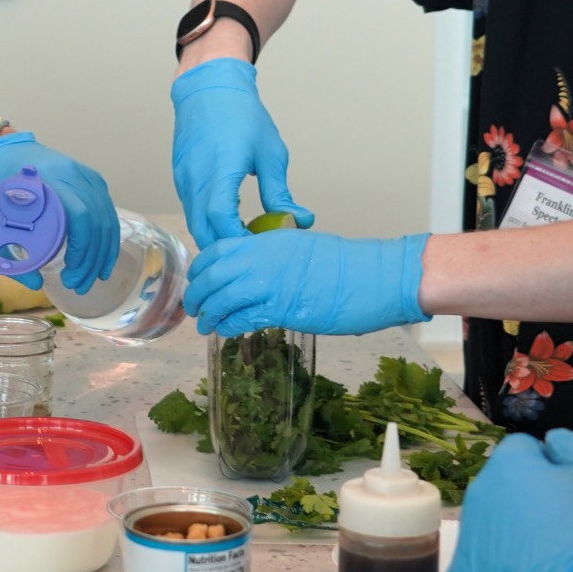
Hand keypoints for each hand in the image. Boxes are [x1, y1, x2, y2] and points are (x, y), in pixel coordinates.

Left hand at [0, 133, 118, 294]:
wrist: (2, 153)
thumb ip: (8, 251)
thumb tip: (35, 285)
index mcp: (46, 179)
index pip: (79, 214)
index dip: (81, 247)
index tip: (69, 271)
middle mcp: (72, 174)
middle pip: (95, 221)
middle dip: (90, 260)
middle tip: (76, 285)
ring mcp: (85, 176)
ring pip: (106, 220)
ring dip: (102, 256)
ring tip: (89, 281)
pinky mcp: (92, 181)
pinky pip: (108, 214)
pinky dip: (108, 242)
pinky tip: (103, 264)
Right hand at [170, 59, 313, 248]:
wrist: (209, 88)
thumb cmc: (242, 116)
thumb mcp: (270, 154)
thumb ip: (280, 193)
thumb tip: (300, 220)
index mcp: (220, 171)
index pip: (222, 222)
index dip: (240, 241)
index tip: (260, 247)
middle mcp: (196, 179)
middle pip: (203, 232)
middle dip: (227, 246)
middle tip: (253, 247)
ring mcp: (183, 180)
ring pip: (194, 223)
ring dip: (216, 235)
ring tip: (244, 232)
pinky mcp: (180, 178)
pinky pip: (191, 209)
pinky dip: (207, 220)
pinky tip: (228, 216)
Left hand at [184, 230, 428, 335]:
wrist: (377, 276)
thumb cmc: (348, 265)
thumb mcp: (303, 248)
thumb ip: (276, 257)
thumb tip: (258, 272)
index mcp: (268, 240)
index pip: (219, 249)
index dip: (202, 267)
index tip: (199, 280)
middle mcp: (264, 258)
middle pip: (212, 274)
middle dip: (198, 293)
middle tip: (195, 307)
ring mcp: (271, 283)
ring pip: (221, 297)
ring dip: (208, 314)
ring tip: (205, 325)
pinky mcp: (282, 308)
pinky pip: (243, 317)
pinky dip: (229, 325)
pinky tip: (227, 331)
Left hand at [447, 429, 572, 571]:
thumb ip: (571, 450)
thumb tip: (552, 442)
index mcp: (507, 464)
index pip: (523, 450)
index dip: (547, 467)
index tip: (565, 492)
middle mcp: (477, 493)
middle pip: (502, 488)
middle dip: (524, 500)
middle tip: (556, 527)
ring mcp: (467, 534)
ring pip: (489, 525)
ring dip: (510, 534)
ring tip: (543, 560)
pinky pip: (480, 563)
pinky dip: (498, 570)